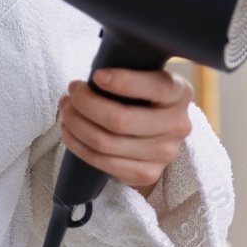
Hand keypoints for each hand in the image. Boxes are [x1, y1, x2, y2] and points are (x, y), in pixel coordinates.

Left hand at [57, 66, 193, 197]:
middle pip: (120, 120)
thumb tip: (87, 82)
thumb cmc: (140, 96)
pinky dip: (77, 145)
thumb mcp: (143, 76)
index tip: (96, 76)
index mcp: (180, 93)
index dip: (122, 81)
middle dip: (85, 103)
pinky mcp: (148, 174)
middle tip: (71, 92)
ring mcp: (165, 153)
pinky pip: (102, 162)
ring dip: (75, 123)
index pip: (155, 87)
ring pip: (105, 142)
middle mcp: (178, 125)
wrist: (155, 133)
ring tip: (66, 109)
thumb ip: (126, 73)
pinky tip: (70, 131)